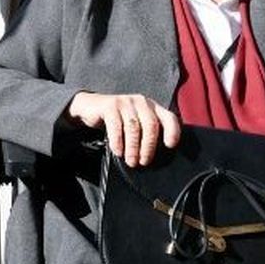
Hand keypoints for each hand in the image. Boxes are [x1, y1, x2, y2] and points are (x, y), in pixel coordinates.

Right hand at [65, 91, 181, 166]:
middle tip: (143, 162)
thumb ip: (147, 133)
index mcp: (152, 107)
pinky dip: (118, 141)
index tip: (170, 145)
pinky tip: (118, 151)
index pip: (169, 117)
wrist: (91, 107)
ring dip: (133, 147)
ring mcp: (125, 102)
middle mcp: (141, 102)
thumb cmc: (118, 120)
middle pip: (151, 125)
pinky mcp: (110, 105)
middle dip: (148, 146)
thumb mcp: (136, 124)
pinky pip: (116, 125)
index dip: (172, 131)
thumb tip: (159, 156)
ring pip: (133, 127)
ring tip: (131, 161)